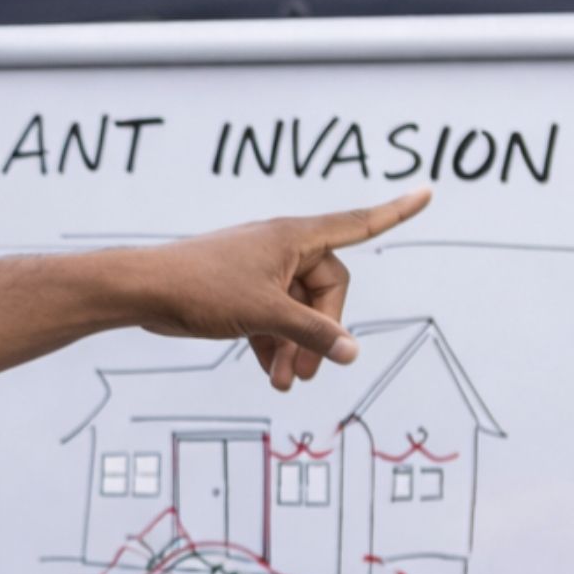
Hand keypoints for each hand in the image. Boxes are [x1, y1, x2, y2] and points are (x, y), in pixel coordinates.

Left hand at [135, 190, 431, 390]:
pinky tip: (271, 372)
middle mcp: (282, 247)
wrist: (143, 292)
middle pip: (326, 290)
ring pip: (297, 309)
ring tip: (286, 382)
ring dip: (296, 345)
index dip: (397, 211)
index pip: (358, 223)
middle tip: (306, 371)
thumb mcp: (265, 313)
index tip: (430, 192)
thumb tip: (351, 353)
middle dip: (320, 331)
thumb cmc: (200, 288)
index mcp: (294, 237)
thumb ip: (312, 334)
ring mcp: (260, 269)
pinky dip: (275, 343)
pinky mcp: (240, 291)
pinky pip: (273, 316)